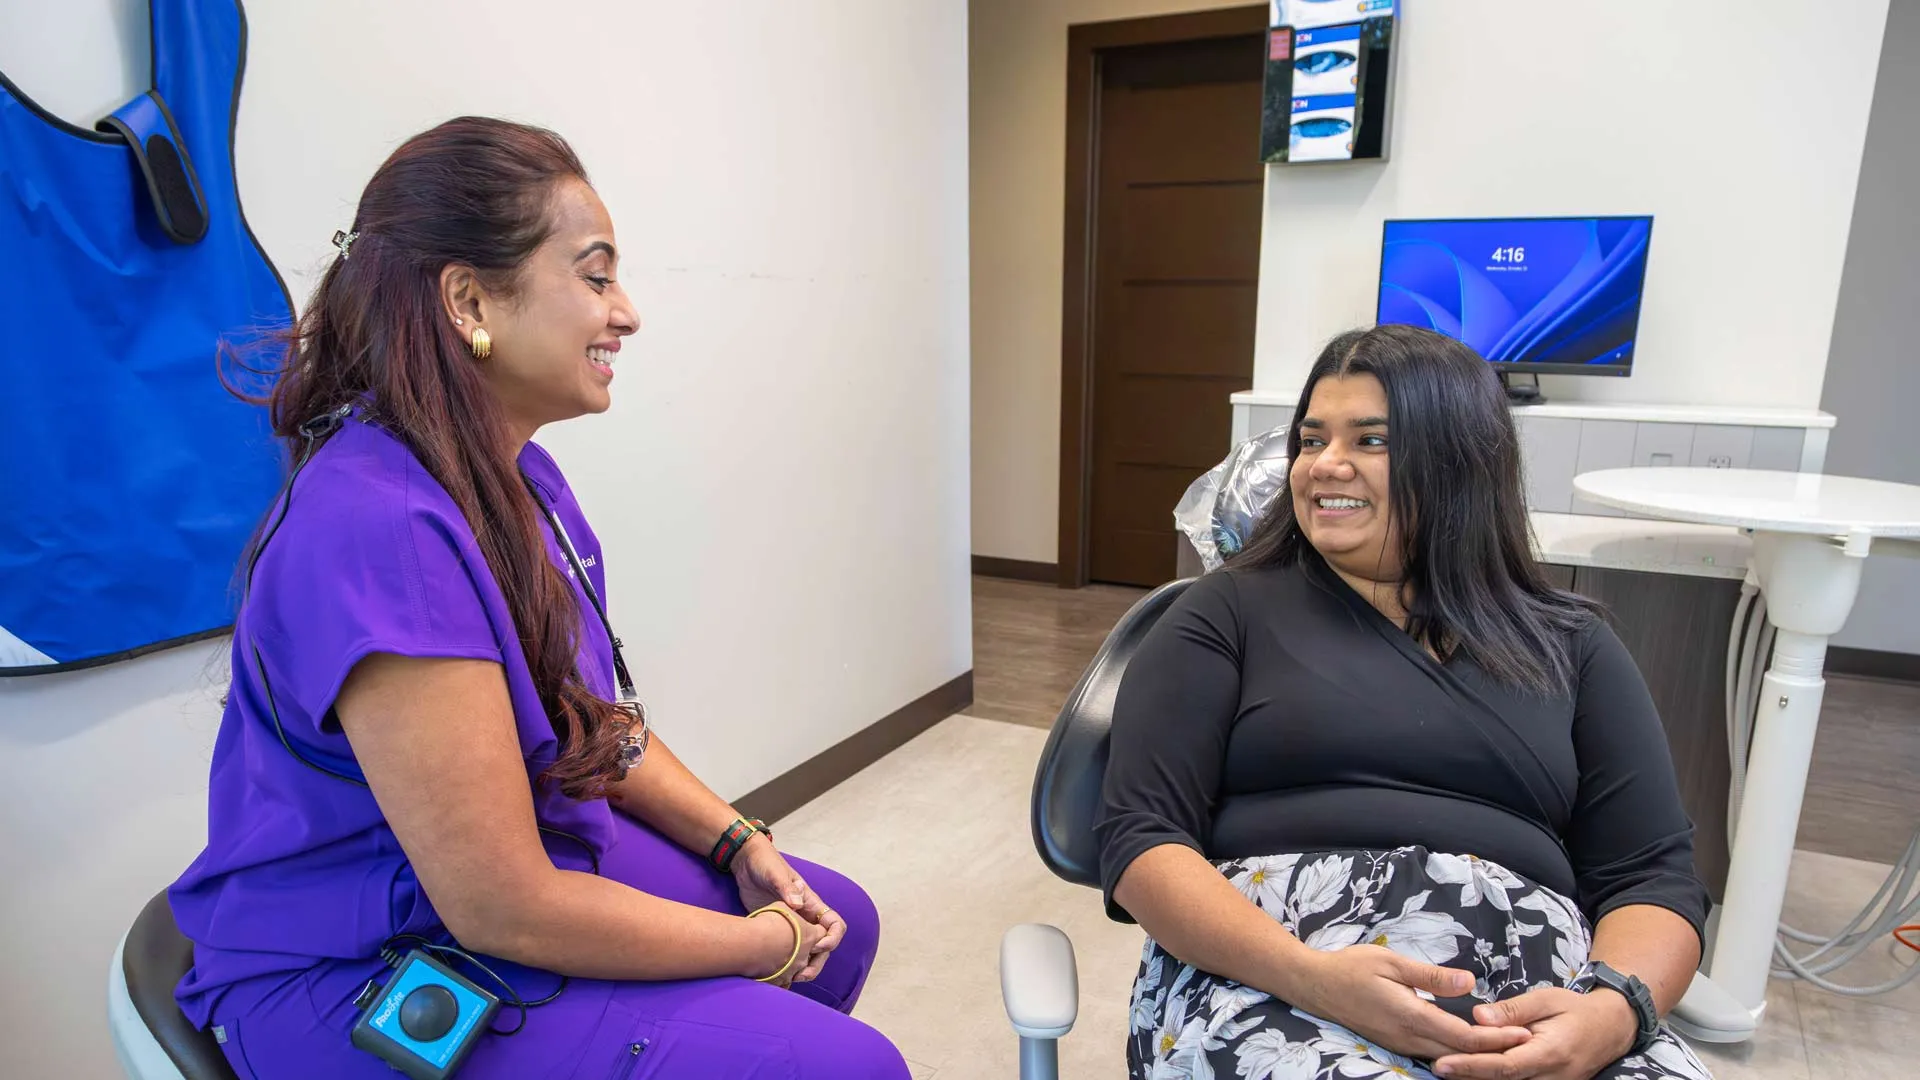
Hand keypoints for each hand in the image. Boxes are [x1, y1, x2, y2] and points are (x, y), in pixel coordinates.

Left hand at [731, 836, 845, 982]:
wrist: (745, 862)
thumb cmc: (764, 863)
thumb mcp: (775, 873)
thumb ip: (787, 888)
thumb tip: (798, 904)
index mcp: (811, 903)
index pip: (834, 924)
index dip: (832, 938)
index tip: (817, 946)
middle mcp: (805, 917)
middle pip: (823, 945)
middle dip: (818, 961)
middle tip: (803, 975)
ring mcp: (791, 925)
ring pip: (806, 952)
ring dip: (804, 967)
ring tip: (792, 978)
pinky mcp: (776, 930)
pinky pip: (788, 951)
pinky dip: (788, 964)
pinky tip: (777, 974)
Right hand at [1288, 945, 1533, 1061]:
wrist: (1314, 985)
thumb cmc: (1351, 967)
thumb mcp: (1392, 961)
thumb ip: (1431, 975)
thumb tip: (1469, 983)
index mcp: (1411, 1016)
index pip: (1464, 1036)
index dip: (1496, 1038)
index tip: (1524, 1033)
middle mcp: (1409, 1038)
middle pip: (1461, 1054)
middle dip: (1496, 1052)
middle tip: (1528, 1044)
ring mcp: (1401, 1044)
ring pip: (1448, 1058)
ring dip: (1478, 1055)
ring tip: (1506, 1048)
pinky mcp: (1396, 1044)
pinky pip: (1433, 1054)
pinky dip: (1457, 1053)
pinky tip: (1470, 1047)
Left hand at [1431, 987, 1636, 1079]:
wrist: (1610, 1028)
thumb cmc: (1575, 1009)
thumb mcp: (1546, 999)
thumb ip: (1513, 1010)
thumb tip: (1478, 1018)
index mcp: (1550, 1053)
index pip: (1504, 1065)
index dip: (1471, 1067)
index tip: (1442, 1064)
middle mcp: (1552, 1077)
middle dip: (1467, 1076)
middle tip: (1436, 1066)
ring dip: (1478, 1079)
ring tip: (1448, 1069)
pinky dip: (1494, 1079)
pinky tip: (1472, 1072)